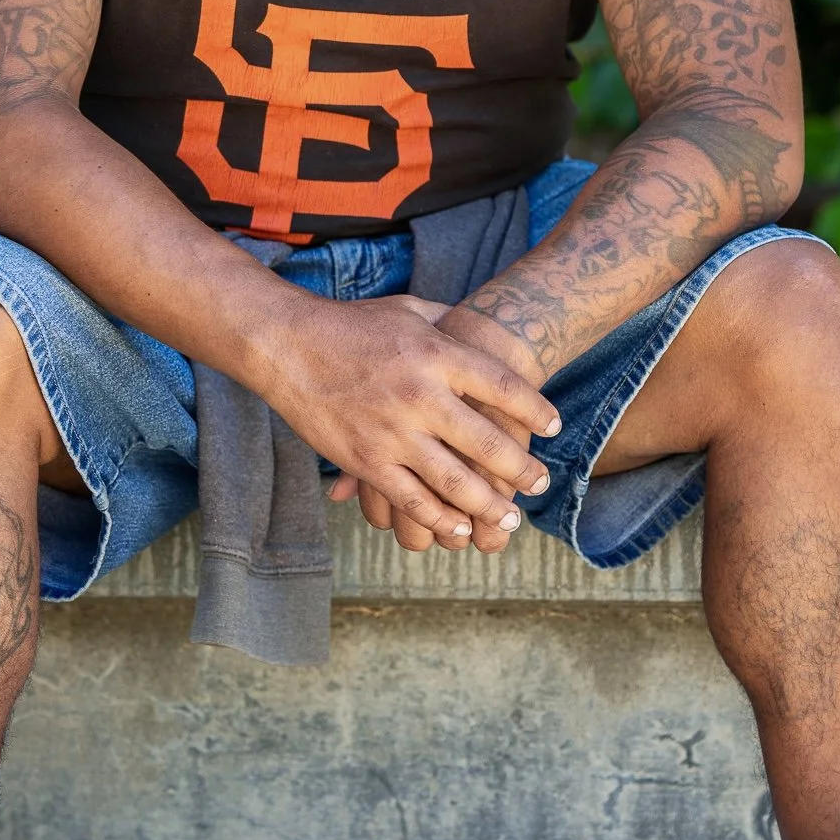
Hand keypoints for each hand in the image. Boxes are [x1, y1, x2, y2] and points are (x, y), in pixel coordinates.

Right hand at [258, 293, 558, 553]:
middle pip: (488, 443)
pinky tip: (460, 528)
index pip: (503, 387)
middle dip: (522, 469)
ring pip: (456, 483)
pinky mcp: (365, 460)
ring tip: (510, 518)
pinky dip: (440, 519)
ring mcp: (392, 433)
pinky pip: (411, 500)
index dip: (535, 410)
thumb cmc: (351, 324)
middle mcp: (420, 396)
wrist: (286, 344)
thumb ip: (450, 324)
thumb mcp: (409, 311)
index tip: (553, 426)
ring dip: (490, 505)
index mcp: (436, 354)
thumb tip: (486, 331)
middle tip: (540, 484)